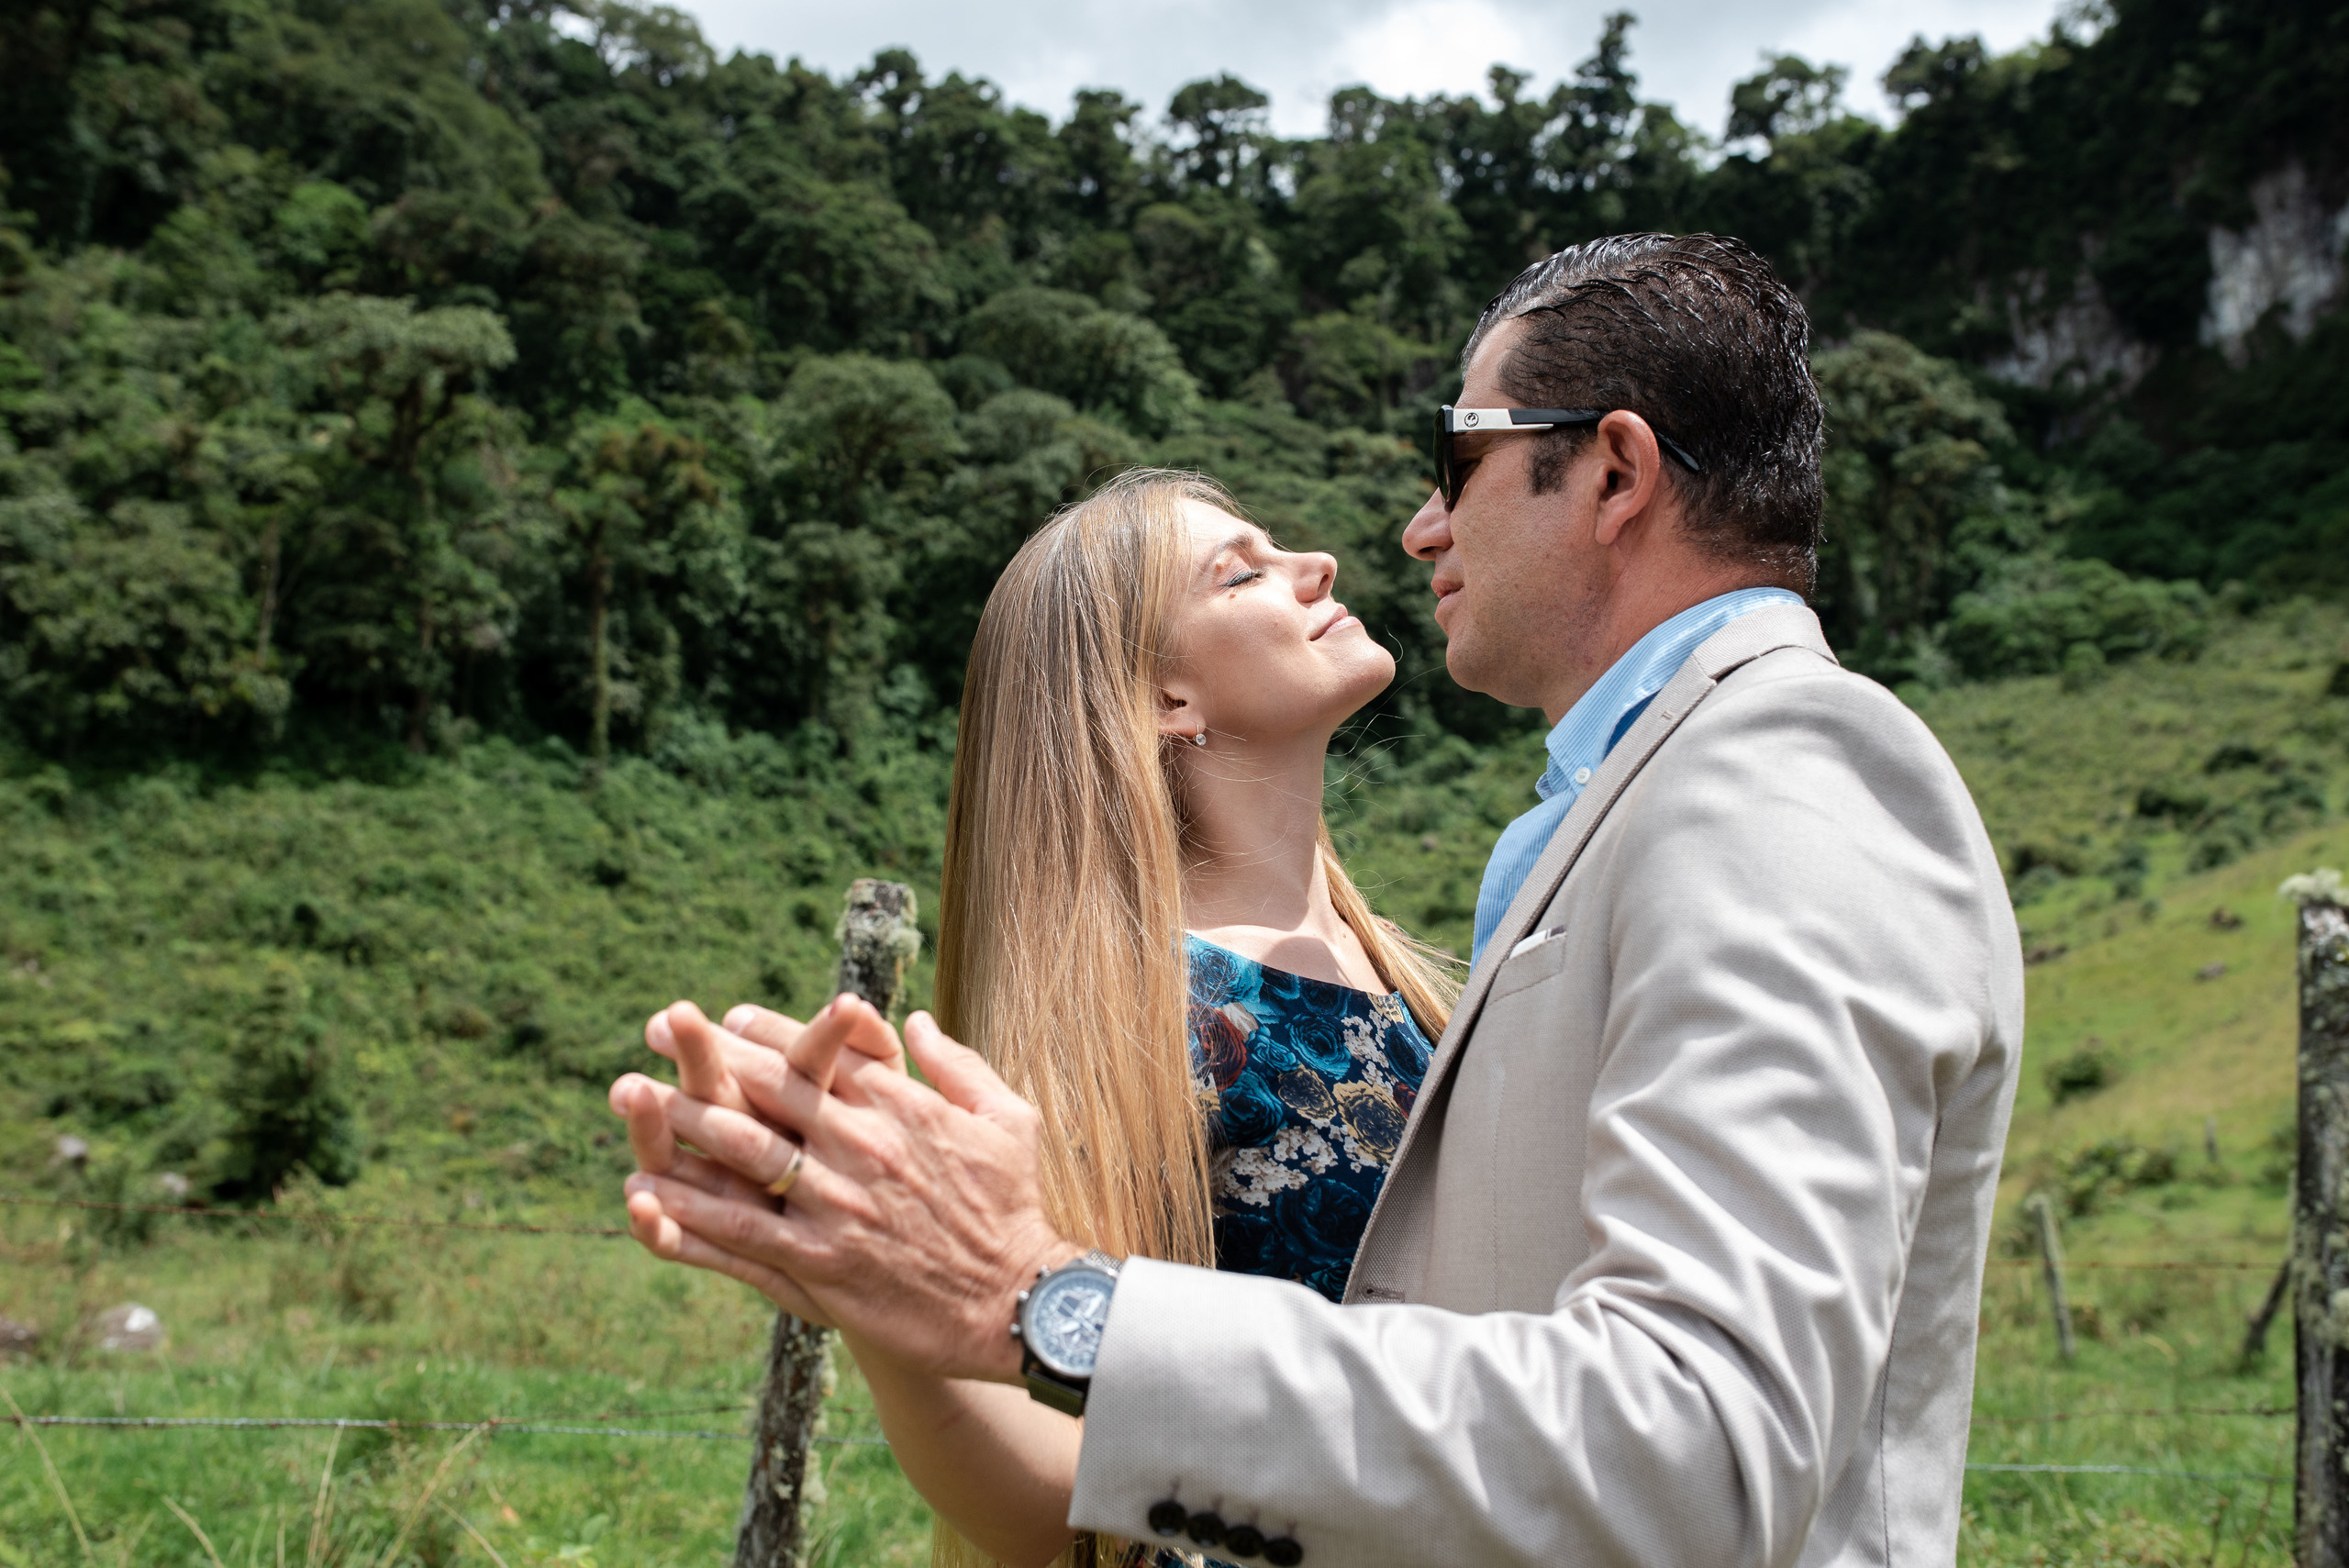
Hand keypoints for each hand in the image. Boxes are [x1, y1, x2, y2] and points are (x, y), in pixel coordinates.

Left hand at [622, 1010, 1079, 1382]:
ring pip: (747, 1152)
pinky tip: (646, 1196)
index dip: (768, 1032)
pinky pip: (743, 1232)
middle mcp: (863, 1146)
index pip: (822, 1053)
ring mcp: (838, 1205)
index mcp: (903, 1106)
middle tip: (661, 1036)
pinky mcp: (822, 1263)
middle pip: (772, 1090)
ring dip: (687, 1121)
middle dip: (711, 1058)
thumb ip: (956, 1064)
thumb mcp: (1006, 1118)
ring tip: (636, 1099)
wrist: (1018, 1302)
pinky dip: (689, 1212)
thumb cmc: (1016, 1207)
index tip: (730, 1019)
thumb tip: (913, 1021)